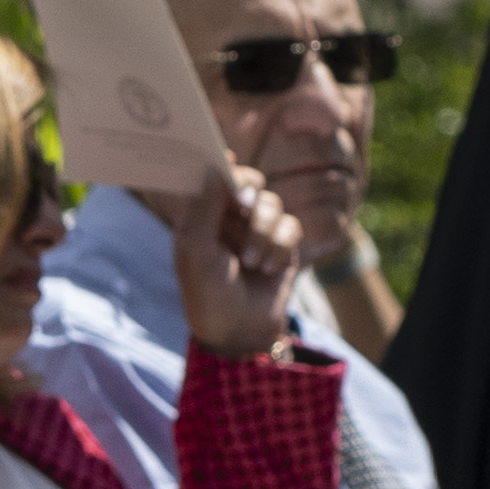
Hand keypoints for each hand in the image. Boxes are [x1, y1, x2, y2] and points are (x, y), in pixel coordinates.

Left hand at [168, 157, 307, 354]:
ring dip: (263, 232)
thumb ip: (205, 206)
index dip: (222, 165)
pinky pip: (291, 227)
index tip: (227, 158)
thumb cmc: (208, 292)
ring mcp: (258, 231)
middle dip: (249, 193)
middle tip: (244, 205)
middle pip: (251, 181)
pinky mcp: (283, 245)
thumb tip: (213, 163)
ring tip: (251, 261)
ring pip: (273, 204)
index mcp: (202, 217)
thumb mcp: (198, 249)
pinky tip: (268, 269)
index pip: (214, 177)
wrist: (239, 330)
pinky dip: (280, 247)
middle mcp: (230, 219)